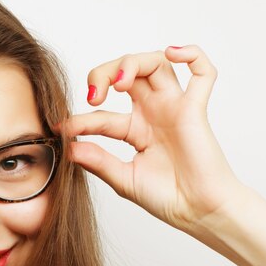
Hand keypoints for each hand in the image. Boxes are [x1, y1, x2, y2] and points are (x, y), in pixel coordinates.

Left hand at [64, 45, 241, 232]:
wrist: (197, 212)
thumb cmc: (167, 197)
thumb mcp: (123, 179)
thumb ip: (98, 162)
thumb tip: (69, 149)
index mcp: (134, 129)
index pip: (101, 114)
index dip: (79, 119)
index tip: (62, 128)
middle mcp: (153, 113)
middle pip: (128, 72)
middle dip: (104, 73)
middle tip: (93, 96)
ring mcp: (174, 109)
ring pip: (157, 63)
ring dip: (134, 62)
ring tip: (119, 83)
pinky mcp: (195, 111)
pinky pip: (203, 74)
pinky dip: (192, 55)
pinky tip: (173, 53)